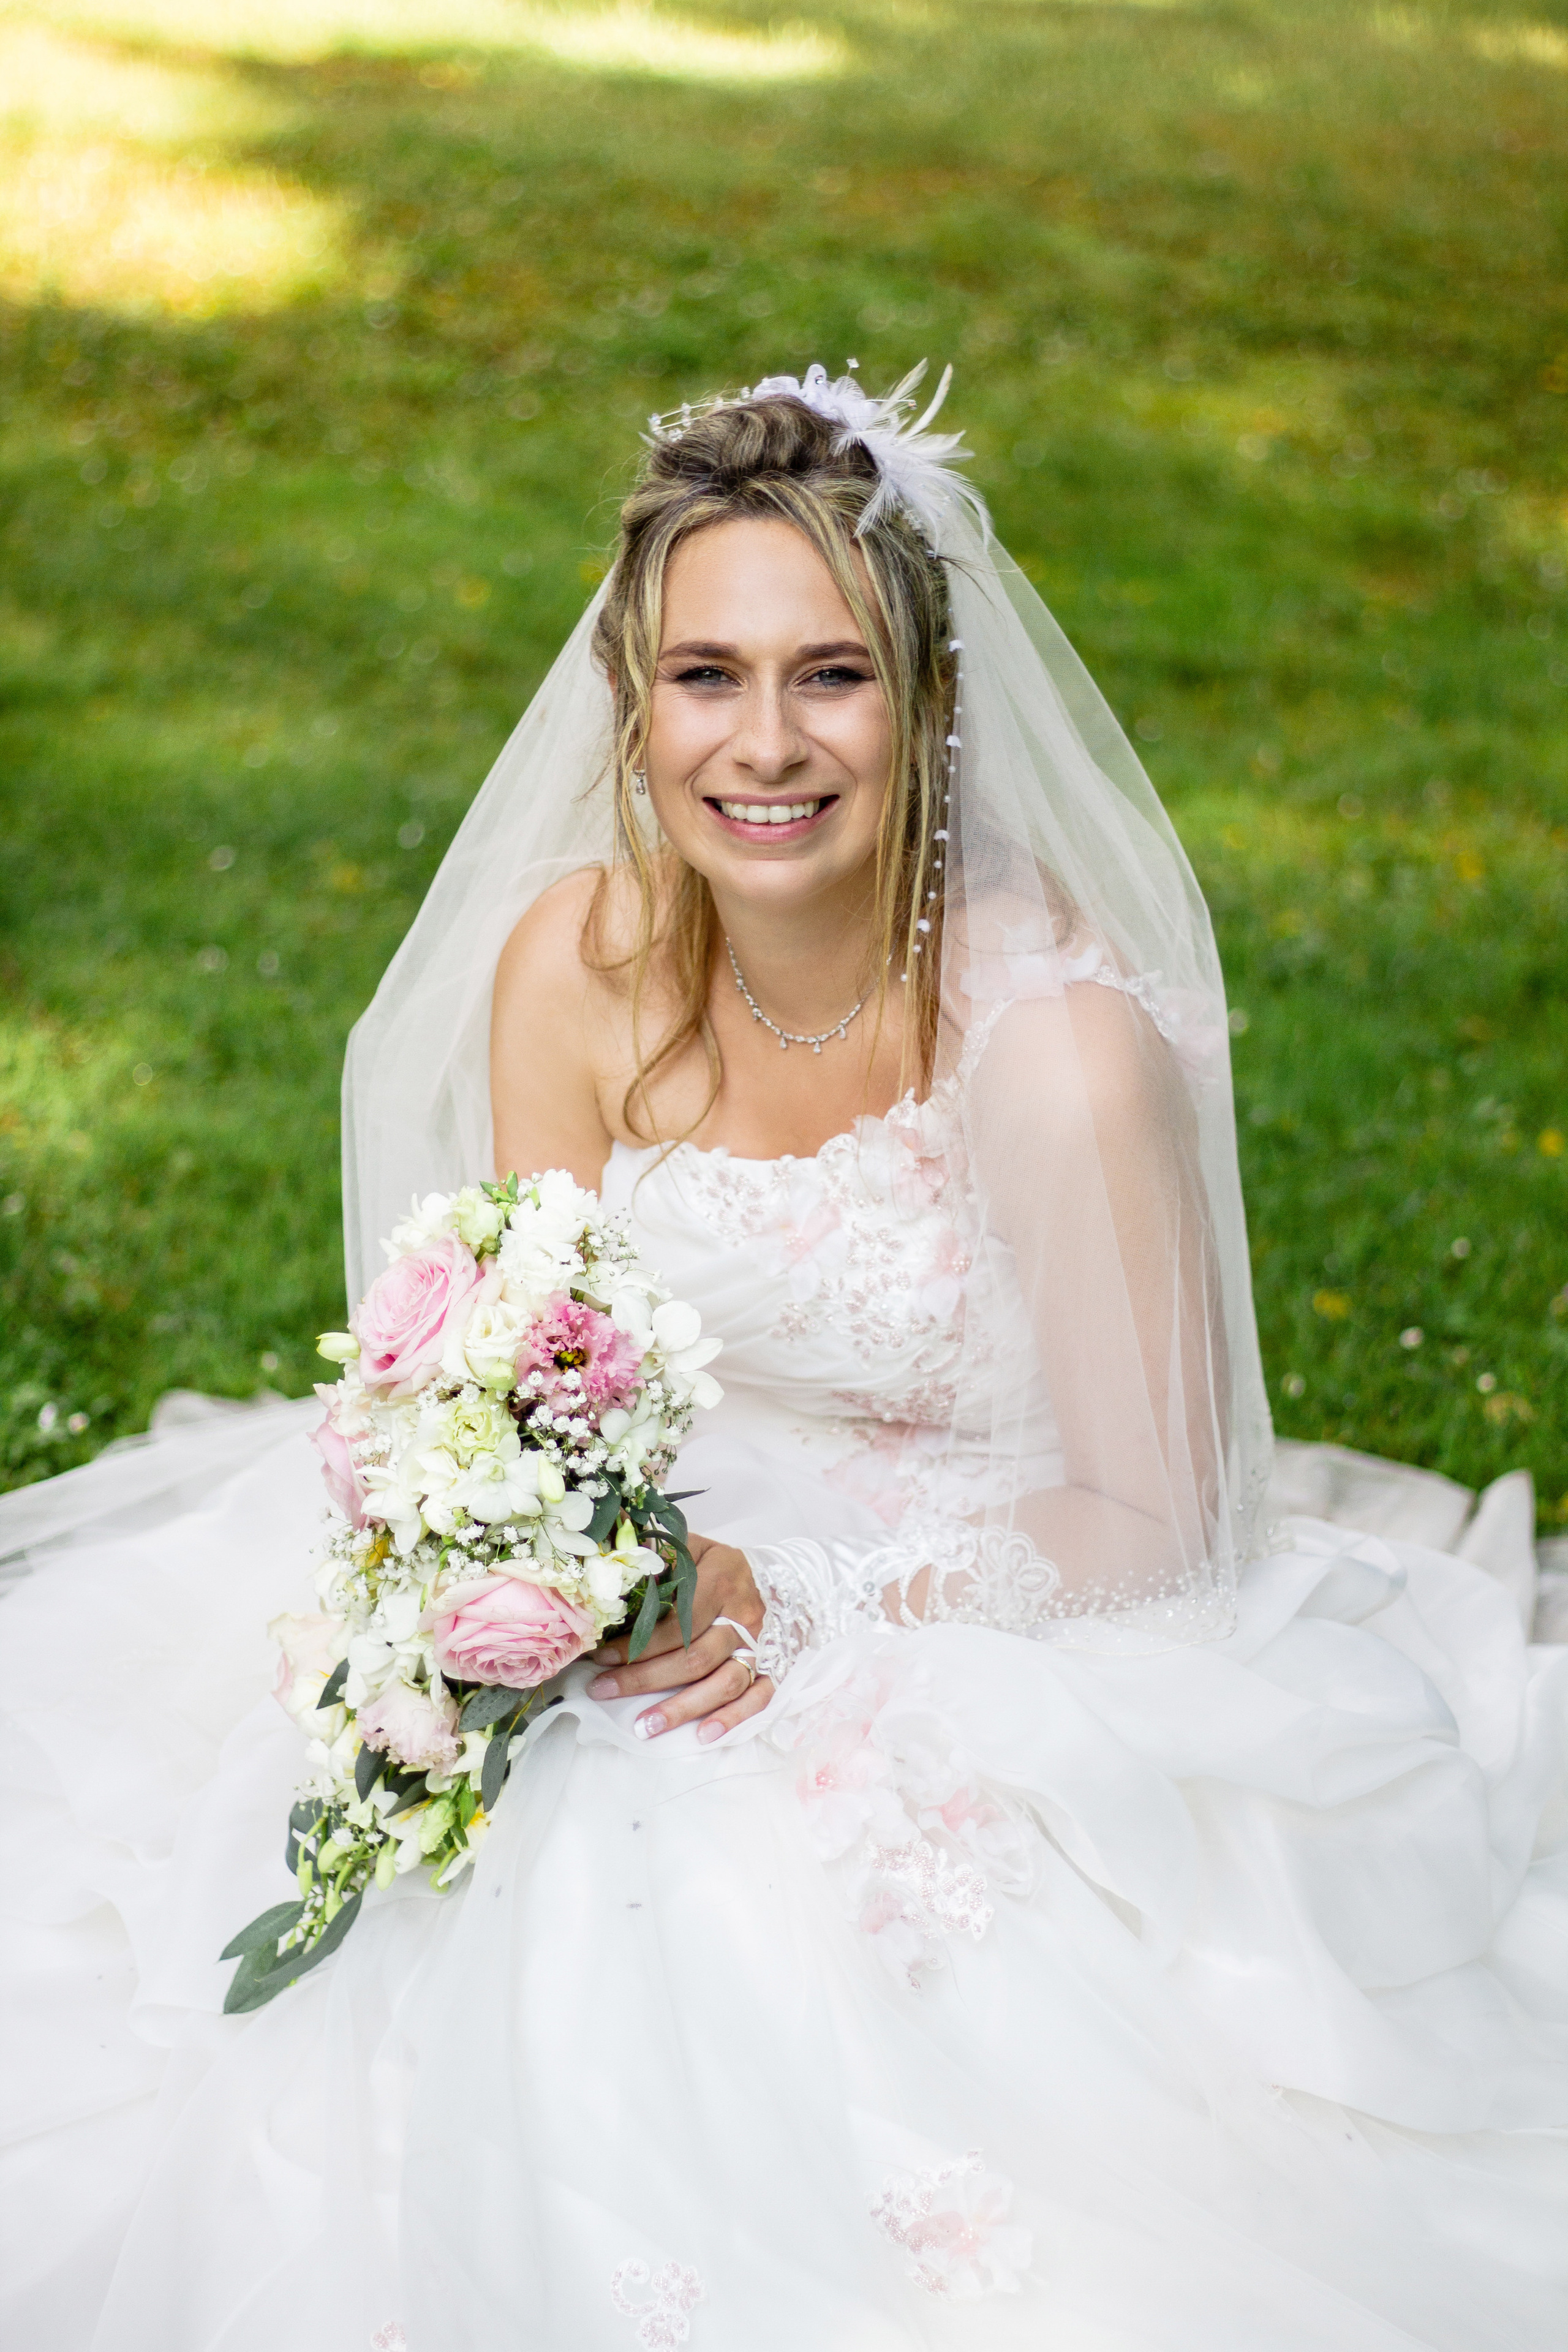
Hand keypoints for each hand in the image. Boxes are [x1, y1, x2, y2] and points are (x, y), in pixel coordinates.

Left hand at [586, 1534, 771, 1744]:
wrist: (783, 1576)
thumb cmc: (722, 1565)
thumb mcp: (692, 1547)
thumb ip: (657, 1556)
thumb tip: (609, 1564)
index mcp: (721, 1581)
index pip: (676, 1623)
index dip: (637, 1644)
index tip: (602, 1657)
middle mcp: (744, 1616)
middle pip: (694, 1658)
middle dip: (645, 1679)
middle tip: (604, 1691)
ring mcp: (763, 1646)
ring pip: (723, 1684)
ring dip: (682, 1708)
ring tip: (644, 1727)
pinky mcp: (775, 1667)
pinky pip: (757, 1698)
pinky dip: (733, 1718)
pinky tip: (704, 1735)